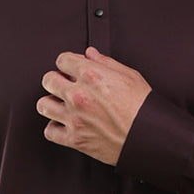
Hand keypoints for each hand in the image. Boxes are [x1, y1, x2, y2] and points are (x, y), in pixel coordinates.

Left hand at [37, 46, 150, 164]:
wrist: (149, 136)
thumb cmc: (143, 107)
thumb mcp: (130, 76)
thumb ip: (106, 63)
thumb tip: (90, 54)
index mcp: (91, 75)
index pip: (62, 60)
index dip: (67, 64)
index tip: (71, 69)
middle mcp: (78, 95)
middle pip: (48, 80)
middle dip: (57, 80)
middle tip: (65, 86)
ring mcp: (74, 118)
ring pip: (43, 105)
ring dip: (51, 103)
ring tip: (61, 104)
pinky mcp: (75, 139)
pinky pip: (50, 131)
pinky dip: (55, 128)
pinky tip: (64, 124)